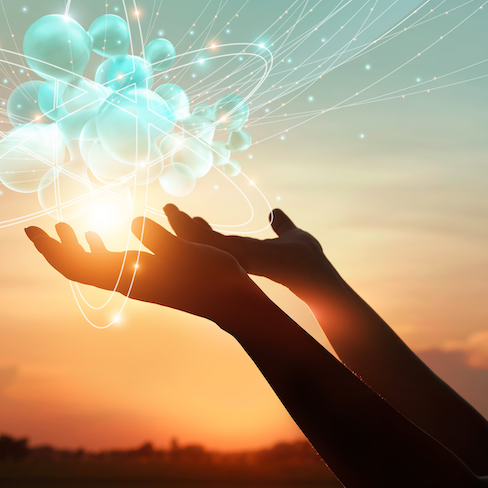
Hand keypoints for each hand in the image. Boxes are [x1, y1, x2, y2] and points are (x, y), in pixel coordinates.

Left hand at [25, 218, 262, 323]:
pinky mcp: (144, 276)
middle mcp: (123, 280)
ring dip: (72, 246)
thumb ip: (159, 237)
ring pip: (91, 264)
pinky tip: (93, 234)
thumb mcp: (186, 251)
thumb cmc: (211, 276)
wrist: (230, 301)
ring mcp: (132, 279)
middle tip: (33, 227)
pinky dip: (95, 247)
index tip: (31, 231)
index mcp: (126, 277)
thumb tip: (136, 220)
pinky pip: (108, 263)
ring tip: (60, 225)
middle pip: (76, 266)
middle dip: (53, 247)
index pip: (75, 266)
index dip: (51, 249)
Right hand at [163, 204, 335, 293]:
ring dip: (188, 227)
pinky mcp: (246, 258)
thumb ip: (283, 225)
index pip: (218, 239)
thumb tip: (276, 212)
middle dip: (185, 226)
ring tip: (172, 212)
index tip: (189, 216)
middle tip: (168, 208)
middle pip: (206, 241)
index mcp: (247, 252)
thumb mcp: (293, 235)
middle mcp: (240, 258)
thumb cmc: (310, 262)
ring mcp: (241, 259)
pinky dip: (202, 234)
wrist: (319, 278)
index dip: (202, 228)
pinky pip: (218, 244)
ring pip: (207, 242)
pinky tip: (192, 221)